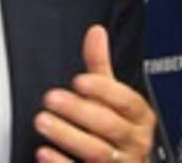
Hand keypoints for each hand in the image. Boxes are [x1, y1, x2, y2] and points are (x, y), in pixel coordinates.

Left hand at [34, 25, 155, 161]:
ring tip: (42, 121)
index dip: (103, 90)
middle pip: (109, 125)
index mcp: (139, 117)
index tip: (79, 81)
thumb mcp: (113, 97)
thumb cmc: (117, 130)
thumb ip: (101, 66)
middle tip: (51, 98)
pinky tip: (44, 153)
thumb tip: (96, 31)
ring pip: (96, 151)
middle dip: (78, 111)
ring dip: (67, 135)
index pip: (126, 101)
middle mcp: (134, 142)